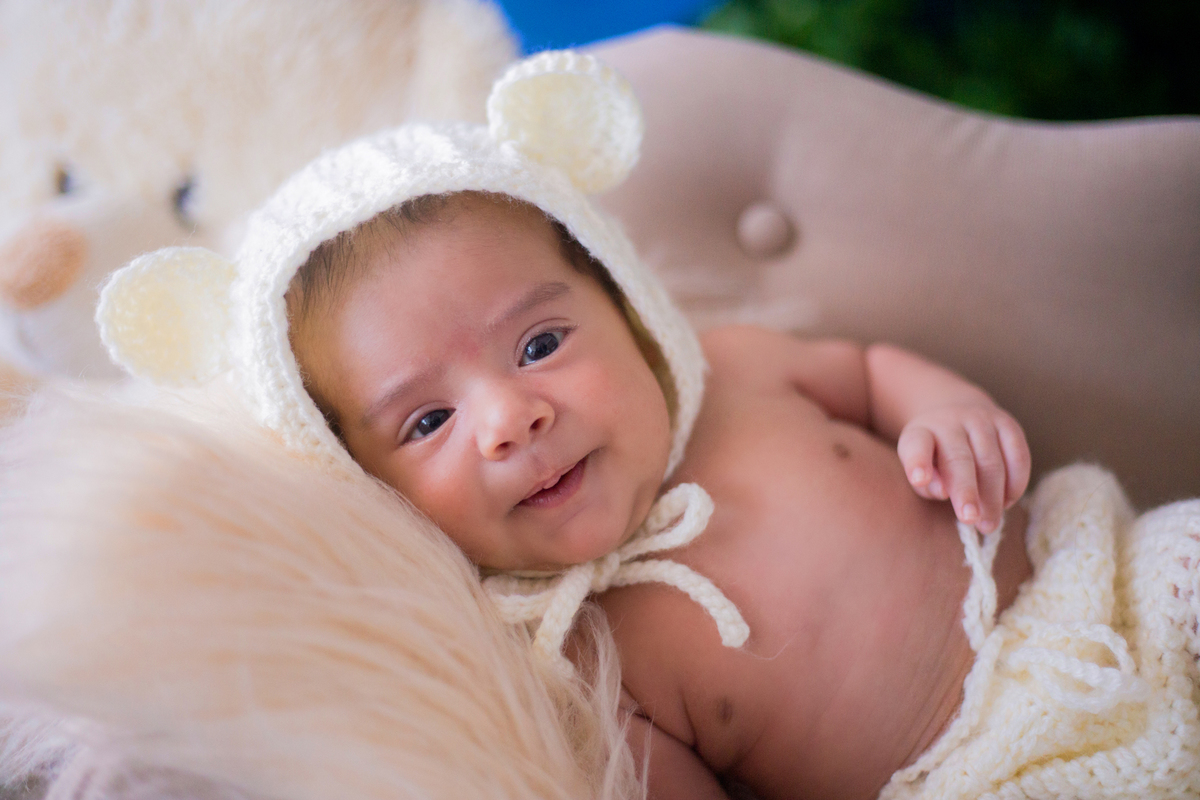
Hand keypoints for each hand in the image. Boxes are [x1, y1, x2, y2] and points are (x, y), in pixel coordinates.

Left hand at [897, 403, 1029, 532]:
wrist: (955, 411)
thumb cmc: (933, 453)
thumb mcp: (918, 465)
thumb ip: (926, 482)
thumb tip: (943, 492)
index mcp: (921, 433)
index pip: (916, 445)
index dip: (918, 462)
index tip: (919, 480)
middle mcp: (950, 423)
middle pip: (959, 458)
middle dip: (965, 490)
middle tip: (969, 518)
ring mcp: (981, 420)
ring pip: (991, 461)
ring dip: (992, 496)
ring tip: (988, 524)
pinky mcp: (1008, 424)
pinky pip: (1018, 456)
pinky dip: (1015, 483)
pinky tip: (1007, 503)